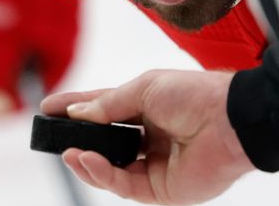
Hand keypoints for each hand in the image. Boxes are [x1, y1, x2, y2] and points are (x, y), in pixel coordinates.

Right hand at [41, 70, 254, 204]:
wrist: (229, 120)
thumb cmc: (192, 94)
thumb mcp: (143, 89)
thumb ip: (108, 104)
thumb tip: (78, 114)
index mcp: (145, 109)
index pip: (102, 110)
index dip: (76, 109)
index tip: (49, 108)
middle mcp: (147, 138)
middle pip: (103, 144)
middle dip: (77, 140)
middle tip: (52, 136)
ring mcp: (153, 165)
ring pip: (110, 170)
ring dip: (86, 161)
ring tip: (69, 152)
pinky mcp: (161, 190)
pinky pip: (124, 185)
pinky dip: (103, 174)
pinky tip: (89, 159)